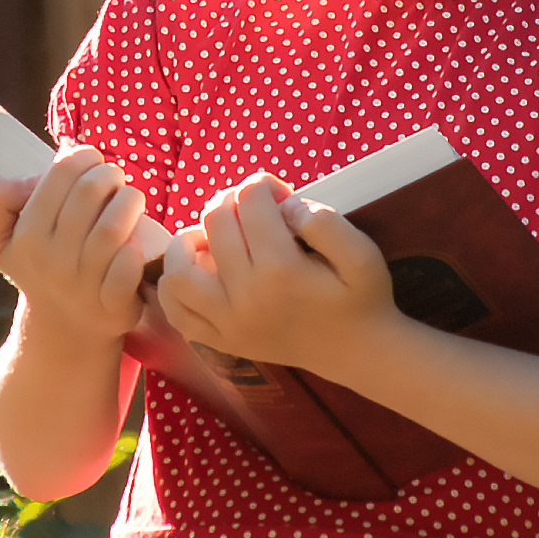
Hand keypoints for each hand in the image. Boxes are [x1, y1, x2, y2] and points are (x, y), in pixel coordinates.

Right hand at [0, 143, 150, 342]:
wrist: (62, 328)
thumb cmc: (38, 266)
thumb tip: (31, 179)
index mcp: (25, 236)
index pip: (60, 174)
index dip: (82, 156)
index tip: (90, 161)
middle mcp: (51, 260)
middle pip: (90, 192)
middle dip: (109, 174)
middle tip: (113, 180)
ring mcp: (83, 285)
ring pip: (112, 227)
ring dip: (130, 201)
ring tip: (130, 200)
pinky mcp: (112, 306)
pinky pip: (128, 268)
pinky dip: (136, 249)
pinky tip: (136, 241)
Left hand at [156, 172, 397, 378]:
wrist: (358, 352)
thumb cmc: (362, 298)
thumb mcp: (363, 253)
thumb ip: (326, 222)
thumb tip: (284, 206)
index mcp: (281, 270)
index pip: (251, 202)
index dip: (262, 184)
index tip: (277, 192)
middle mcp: (246, 296)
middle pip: (216, 224)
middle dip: (232, 200)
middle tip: (252, 207)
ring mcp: (228, 323)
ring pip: (178, 271)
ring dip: (189, 242)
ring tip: (212, 236)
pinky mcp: (221, 341)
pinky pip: (177, 313)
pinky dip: (174, 288)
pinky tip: (196, 272)